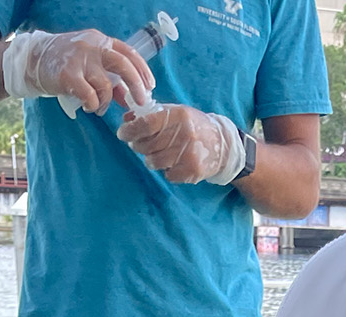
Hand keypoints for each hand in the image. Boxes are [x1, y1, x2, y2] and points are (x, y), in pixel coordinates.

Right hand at [2, 29, 152, 114]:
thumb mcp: (90, 65)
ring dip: (106, 102)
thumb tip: (127, 97)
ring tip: (97, 107)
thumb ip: (110, 78)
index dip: (142, 69)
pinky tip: (88, 106)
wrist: (34, 60)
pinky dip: (93, 105)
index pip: (127, 52)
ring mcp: (80, 59)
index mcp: (100, 41)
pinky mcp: (68, 75)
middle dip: (136, 86)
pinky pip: (89, 95)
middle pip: (122, 64)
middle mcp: (92, 46)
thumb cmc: (66, 64)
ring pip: (105, 85)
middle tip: (140, 103)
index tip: (150, 86)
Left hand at [118, 104, 244, 184]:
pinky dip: (166, 170)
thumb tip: (126, 119)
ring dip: (150, 159)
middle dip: (137, 146)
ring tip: (157, 153)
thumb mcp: (176, 113)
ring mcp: (189, 154)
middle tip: (137, 144)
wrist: (222, 144)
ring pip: (154, 162)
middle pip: (147, 145)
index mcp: (179, 115)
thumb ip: (152, 115)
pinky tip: (173, 162)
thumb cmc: (193, 126)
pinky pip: (167, 174)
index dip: (130, 131)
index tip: (122, 134)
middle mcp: (184, 134)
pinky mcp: (192, 171)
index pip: (146, 124)